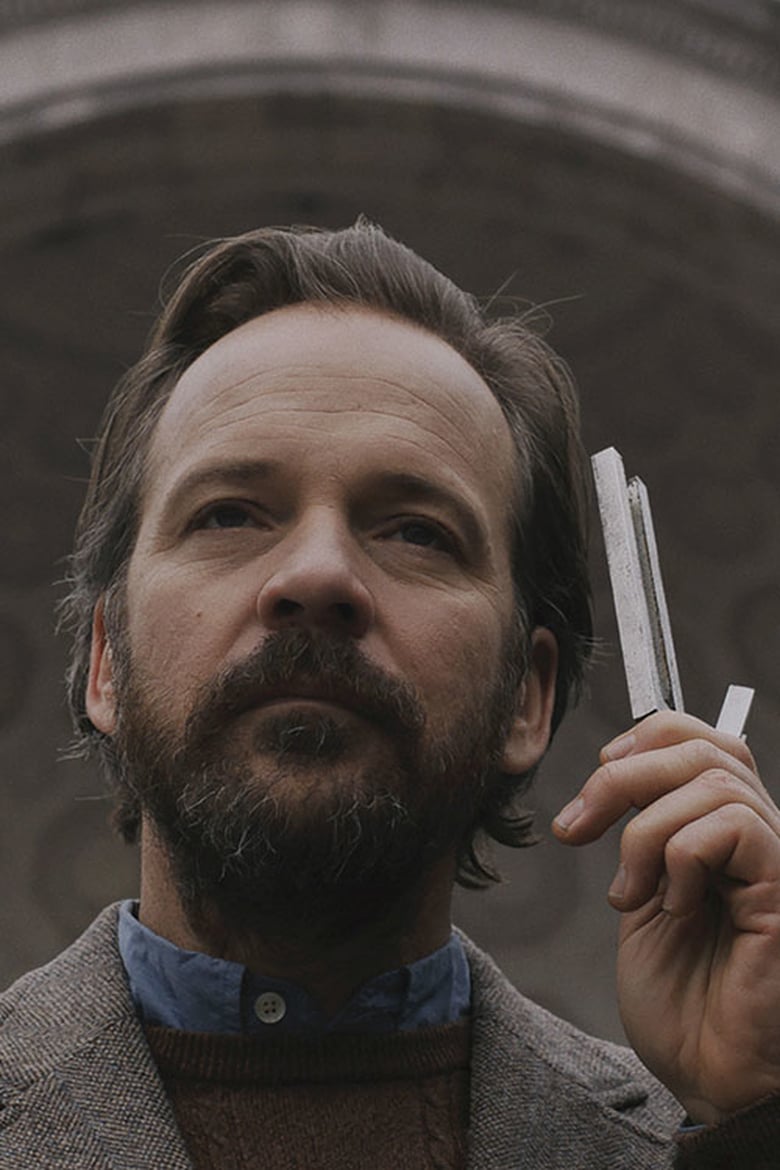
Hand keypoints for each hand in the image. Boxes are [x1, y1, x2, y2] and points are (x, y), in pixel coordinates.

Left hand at [552, 712, 779, 1124]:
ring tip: (631, 895)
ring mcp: (776, 861)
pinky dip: (681, 858)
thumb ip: (643, 830)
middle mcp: (759, 838)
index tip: (598, 771)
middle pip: (702, 748)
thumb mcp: (642, 893)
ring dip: (645, 834)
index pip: (704, 738)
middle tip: (575, 828)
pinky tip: (676, 909)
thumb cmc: (680, 1000)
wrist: (707, 1078)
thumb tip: (614, 768)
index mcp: (725, 832)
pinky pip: (733, 827)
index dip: (647, 736)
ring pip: (711, 782)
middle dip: (620, 778)